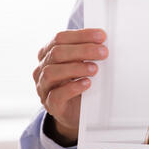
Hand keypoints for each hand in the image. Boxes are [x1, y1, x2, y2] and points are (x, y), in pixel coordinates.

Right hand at [32, 28, 107, 142]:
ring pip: (52, 72)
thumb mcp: (85, 64)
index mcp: (49, 54)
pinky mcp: (51, 105)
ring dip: (76, 68)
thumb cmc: (82, 83)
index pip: (60, 38)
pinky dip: (72, 88)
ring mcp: (44, 87)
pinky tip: (87, 84)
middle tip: (104, 52)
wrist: (77, 113)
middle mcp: (42, 68)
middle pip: (57, 53)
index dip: (81, 35)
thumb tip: (106, 42)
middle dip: (83, 50)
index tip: (101, 36)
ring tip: (95, 69)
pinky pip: (56, 95)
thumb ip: (90, 53)